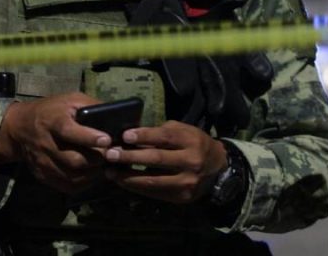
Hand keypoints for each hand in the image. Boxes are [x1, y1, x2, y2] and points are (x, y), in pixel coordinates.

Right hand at [0, 92, 111, 193]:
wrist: (20, 128)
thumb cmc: (52, 110)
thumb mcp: (70, 100)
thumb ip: (91, 105)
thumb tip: (115, 114)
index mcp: (54, 121)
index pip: (69, 132)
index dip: (89, 137)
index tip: (107, 140)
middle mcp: (46, 144)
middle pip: (73, 160)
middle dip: (97, 159)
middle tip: (113, 155)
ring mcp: (43, 162)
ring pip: (72, 176)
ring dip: (93, 173)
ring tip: (107, 165)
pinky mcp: (43, 175)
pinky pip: (66, 185)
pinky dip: (84, 183)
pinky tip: (94, 174)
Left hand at [103, 120, 227, 203]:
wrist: (217, 168)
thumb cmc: (195, 144)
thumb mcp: (184, 131)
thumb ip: (162, 133)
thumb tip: (132, 137)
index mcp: (192, 141)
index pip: (165, 137)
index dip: (144, 136)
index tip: (125, 136)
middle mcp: (191, 161)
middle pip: (156, 159)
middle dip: (130, 157)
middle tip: (110, 155)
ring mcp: (186, 182)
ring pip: (152, 181)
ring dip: (127, 177)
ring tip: (110, 172)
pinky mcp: (181, 197)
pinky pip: (154, 193)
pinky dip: (136, 187)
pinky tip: (123, 181)